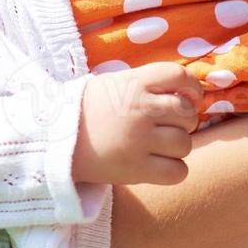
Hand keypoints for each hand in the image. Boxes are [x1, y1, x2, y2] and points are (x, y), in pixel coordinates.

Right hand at [72, 62, 203, 185]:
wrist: (54, 140)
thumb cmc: (85, 110)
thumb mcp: (113, 84)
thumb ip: (146, 85)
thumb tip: (184, 93)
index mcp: (134, 83)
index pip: (179, 76)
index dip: (192, 87)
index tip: (189, 97)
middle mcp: (141, 109)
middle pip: (187, 113)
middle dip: (184, 120)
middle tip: (169, 126)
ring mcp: (139, 140)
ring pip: (185, 143)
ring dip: (178, 146)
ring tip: (161, 147)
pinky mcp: (136, 169)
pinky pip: (177, 171)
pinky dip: (175, 170)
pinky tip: (162, 166)